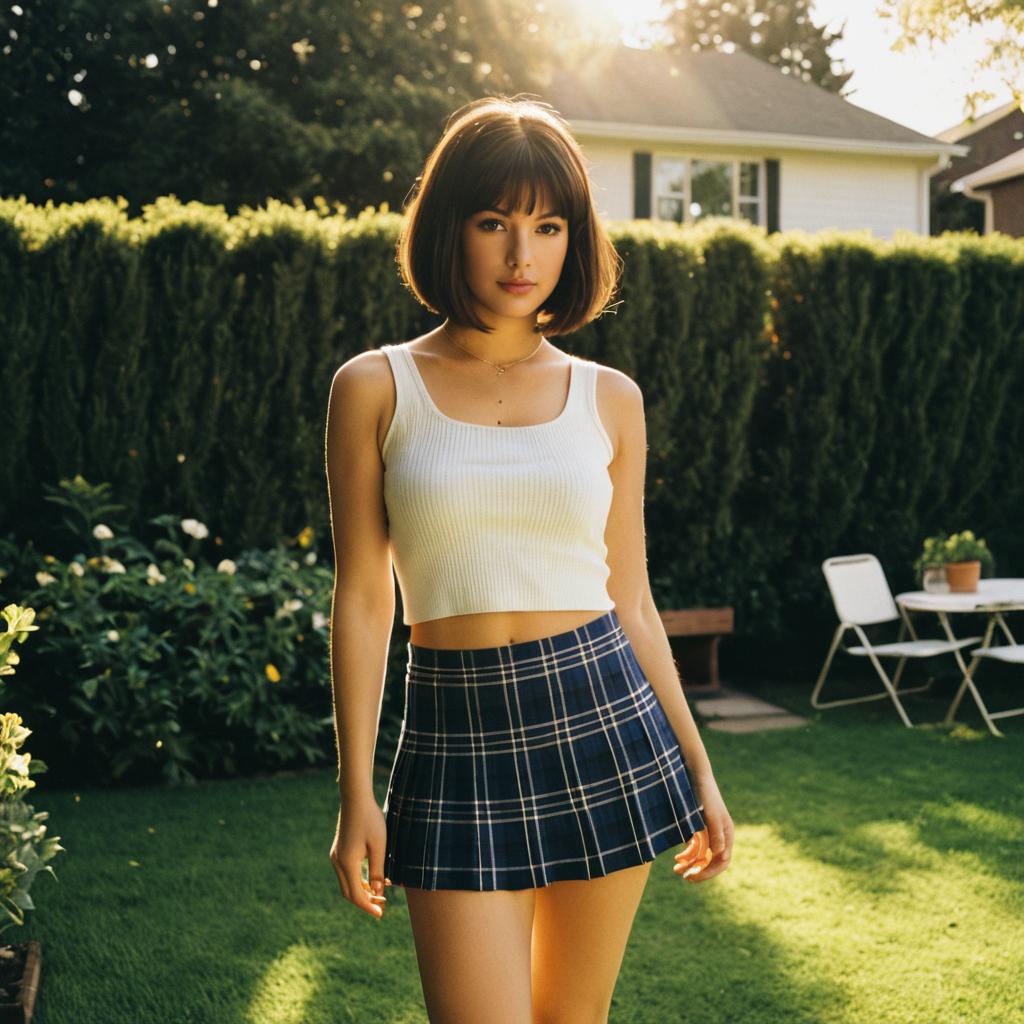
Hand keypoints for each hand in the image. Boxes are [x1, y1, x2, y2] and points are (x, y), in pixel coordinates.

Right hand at [329, 798, 390, 918]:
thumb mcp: (379, 845)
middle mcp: (338, 862)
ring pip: (347, 883)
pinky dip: (359, 880)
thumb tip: (379, 892)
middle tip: (382, 906)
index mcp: (347, 863)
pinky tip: (373, 880)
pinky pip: (347, 873)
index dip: (368, 906)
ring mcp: (336, 856)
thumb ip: (378, 870)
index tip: (381, 915)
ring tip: (380, 895)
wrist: (356, 799)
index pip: (356, 895)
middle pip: (349, 892)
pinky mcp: (339, 850)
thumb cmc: (370, 820)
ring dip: (362, 891)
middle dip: (365, 901)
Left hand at [674, 775, 732, 881]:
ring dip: (690, 864)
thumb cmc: (704, 794)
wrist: (695, 775)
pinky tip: (677, 857)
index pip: (722, 861)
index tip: (693, 877)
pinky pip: (695, 847)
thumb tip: (719, 854)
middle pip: (711, 861)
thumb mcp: (710, 814)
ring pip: (701, 856)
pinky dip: (687, 853)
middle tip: (683, 876)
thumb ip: (716, 833)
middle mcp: (720, 835)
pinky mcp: (699, 827)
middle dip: (698, 870)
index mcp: (727, 834)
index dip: (709, 872)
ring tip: (676, 869)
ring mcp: (709, 832)